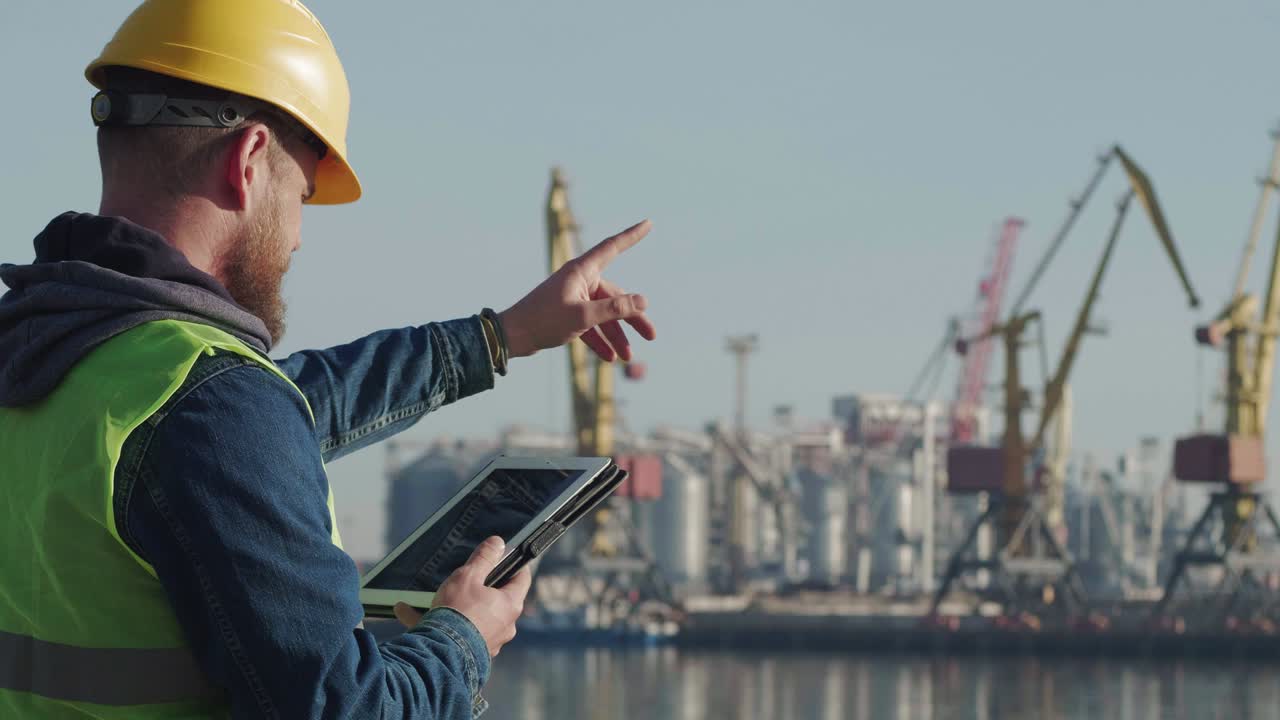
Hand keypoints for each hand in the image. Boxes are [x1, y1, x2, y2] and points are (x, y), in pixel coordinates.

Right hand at [395, 536, 530, 657]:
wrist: (439, 655)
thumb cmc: (458, 611)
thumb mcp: (469, 576)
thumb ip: (484, 558)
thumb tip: (498, 542)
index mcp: (510, 604)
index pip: (521, 579)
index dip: (514, 565)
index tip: (504, 557)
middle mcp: (504, 625)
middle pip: (496, 599)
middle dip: (479, 587)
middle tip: (465, 577)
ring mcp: (488, 641)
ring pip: (472, 617)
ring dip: (453, 606)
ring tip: (429, 597)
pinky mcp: (470, 654)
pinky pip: (455, 633)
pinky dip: (437, 623)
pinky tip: (406, 611)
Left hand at [499, 220, 656, 361]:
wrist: (513, 336)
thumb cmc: (545, 320)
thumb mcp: (583, 316)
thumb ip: (615, 309)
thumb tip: (643, 301)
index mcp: (581, 271)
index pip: (613, 247)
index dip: (632, 235)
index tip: (648, 223)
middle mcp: (580, 281)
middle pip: (615, 296)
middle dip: (632, 318)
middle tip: (651, 336)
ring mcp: (574, 298)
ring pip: (604, 315)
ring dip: (616, 336)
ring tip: (627, 357)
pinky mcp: (568, 315)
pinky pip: (591, 326)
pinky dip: (600, 340)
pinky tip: (609, 358)